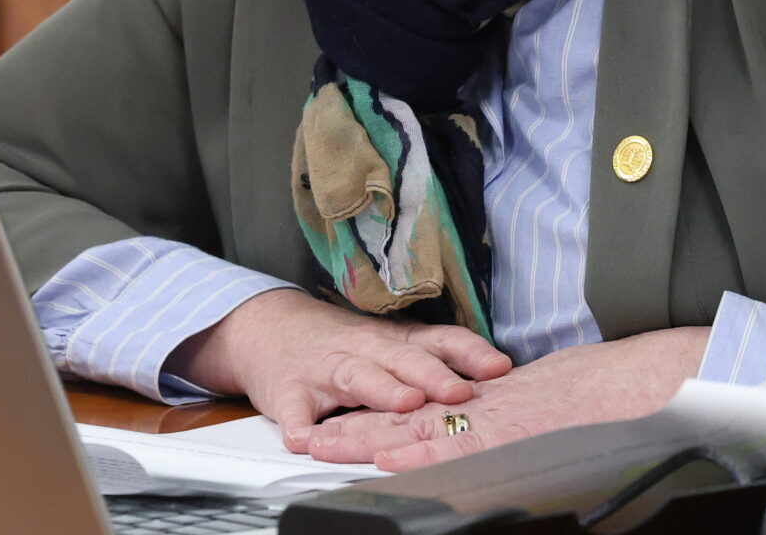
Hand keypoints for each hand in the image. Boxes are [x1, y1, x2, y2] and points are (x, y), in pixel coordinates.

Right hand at [168, 289, 510, 451]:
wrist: (266, 327)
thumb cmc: (340, 342)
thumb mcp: (389, 342)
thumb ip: (433, 357)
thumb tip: (497, 380)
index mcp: (392, 341)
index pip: (437, 340)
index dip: (468, 353)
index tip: (499, 367)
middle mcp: (363, 349)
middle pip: (402, 358)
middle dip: (434, 375)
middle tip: (459, 391)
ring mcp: (324, 369)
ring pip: (356, 376)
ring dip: (381, 389)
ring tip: (404, 403)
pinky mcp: (288, 391)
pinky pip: (293, 411)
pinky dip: (299, 425)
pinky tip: (306, 438)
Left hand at [303, 326, 710, 470]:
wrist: (650, 379)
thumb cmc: (616, 393)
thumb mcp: (557, 401)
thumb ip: (524, 413)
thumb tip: (514, 425)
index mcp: (496, 404)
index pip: (429, 415)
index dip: (384, 422)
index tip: (345, 428)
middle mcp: (489, 410)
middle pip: (413, 421)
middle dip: (360, 431)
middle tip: (312, 440)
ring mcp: (499, 420)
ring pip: (423, 430)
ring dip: (372, 442)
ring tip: (325, 448)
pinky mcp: (514, 429)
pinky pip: (463, 443)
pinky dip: (425, 453)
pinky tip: (390, 460)